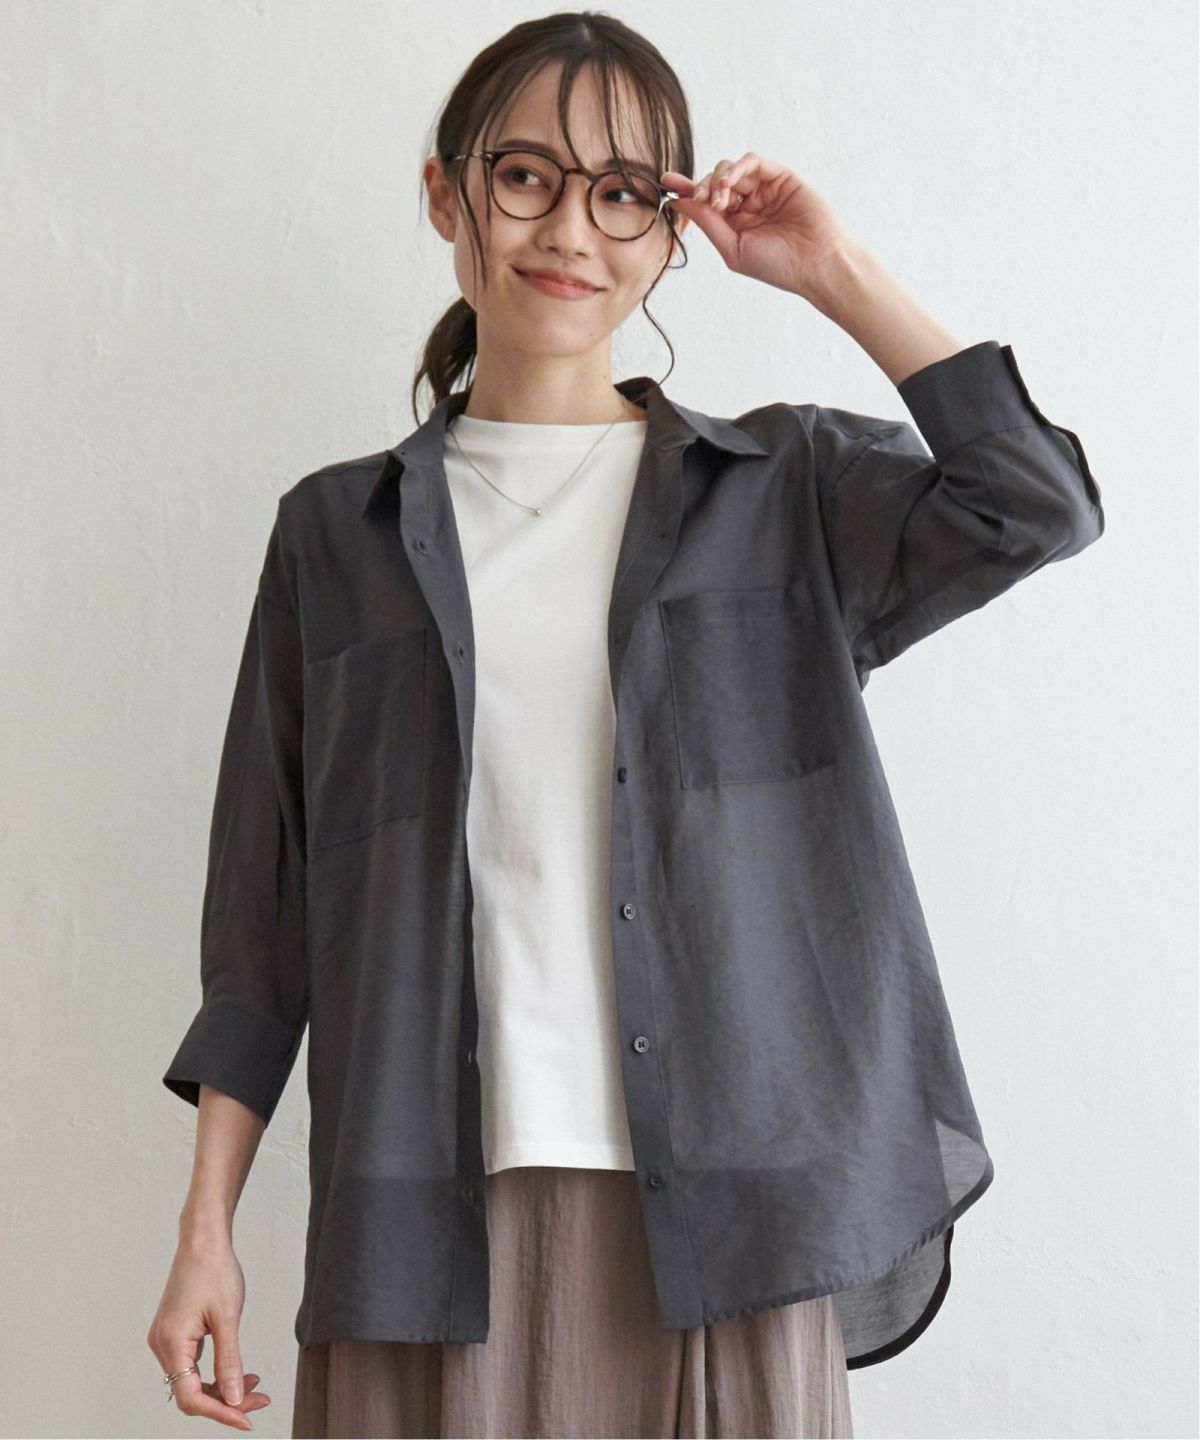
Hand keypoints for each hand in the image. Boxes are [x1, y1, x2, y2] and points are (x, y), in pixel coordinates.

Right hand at [147, 1233, 271, 1430]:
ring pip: (192, 1379)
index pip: (190, 1398)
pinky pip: (192, 1364)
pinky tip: (239, 1369)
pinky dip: (215, 1370)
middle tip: (261, 1399)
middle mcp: (162, 1346)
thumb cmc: (215, 1271)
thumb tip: (235, 1399)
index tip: (247, 1419)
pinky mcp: (174, 1332)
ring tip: (255, 1383)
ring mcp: (166, 1339)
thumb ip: (230, 1362)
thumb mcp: (228, 1318)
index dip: (220, 1412)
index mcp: (171, 1344)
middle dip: (227, 1400)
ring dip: (222, 1386)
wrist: (203, 1239)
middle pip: (191, 1391)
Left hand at [662, 153, 854, 298]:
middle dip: (702, 187)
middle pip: (714, 181)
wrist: (816, 263)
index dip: (686, 190)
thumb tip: (679, 201)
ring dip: (718, 179)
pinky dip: (736, 168)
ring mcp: (764, 190)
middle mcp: (747, 205)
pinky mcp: (780, 177)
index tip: (665, 182)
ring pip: (730, 169)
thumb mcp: (733, 247)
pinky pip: (752, 162)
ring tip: (719, 200)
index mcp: (735, 224)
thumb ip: (708, 222)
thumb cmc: (778, 265)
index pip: (705, 201)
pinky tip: (729, 184)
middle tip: (702, 200)